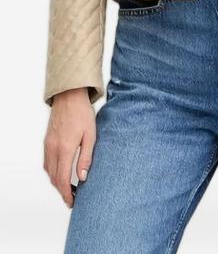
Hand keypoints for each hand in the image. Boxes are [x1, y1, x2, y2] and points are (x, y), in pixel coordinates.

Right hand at [43, 87, 95, 207]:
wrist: (69, 97)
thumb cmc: (82, 113)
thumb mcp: (90, 135)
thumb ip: (86, 158)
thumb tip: (83, 178)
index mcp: (65, 149)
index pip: (63, 179)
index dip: (67, 194)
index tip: (72, 202)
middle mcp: (53, 149)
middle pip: (54, 178)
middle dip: (62, 191)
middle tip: (73, 197)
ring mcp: (48, 145)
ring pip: (49, 171)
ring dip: (57, 181)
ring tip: (69, 186)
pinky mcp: (46, 141)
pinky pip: (47, 162)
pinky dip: (53, 171)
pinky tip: (61, 171)